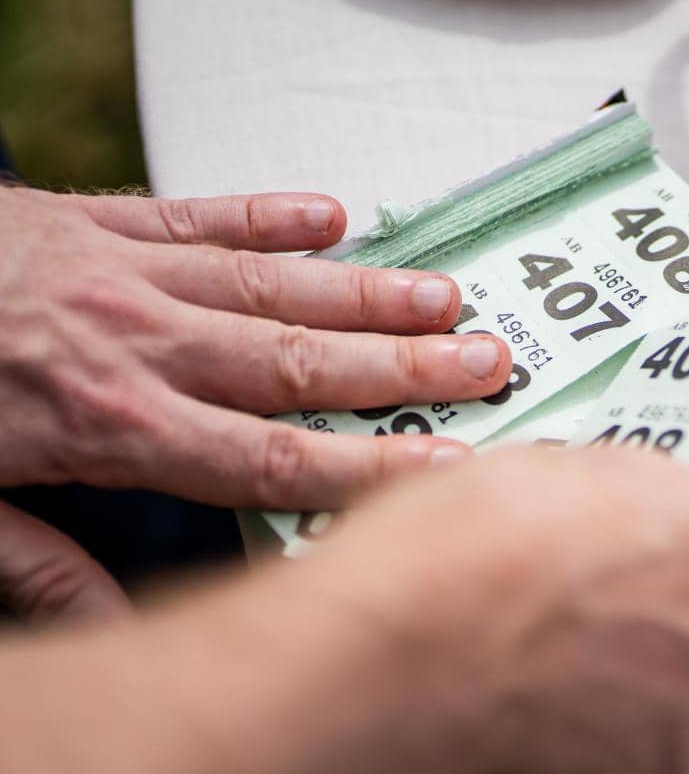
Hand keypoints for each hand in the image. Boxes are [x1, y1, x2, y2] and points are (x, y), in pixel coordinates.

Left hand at [0, 188, 512, 622]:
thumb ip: (41, 564)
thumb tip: (121, 631)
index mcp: (108, 426)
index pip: (271, 457)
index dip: (370, 465)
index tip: (449, 465)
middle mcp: (139, 344)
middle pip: (298, 363)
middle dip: (405, 367)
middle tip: (490, 359)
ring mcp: (121, 271)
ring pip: (270, 285)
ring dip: (366, 292)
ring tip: (446, 294)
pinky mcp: (89, 217)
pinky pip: (196, 211)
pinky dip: (267, 212)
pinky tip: (330, 213)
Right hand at [257, 447, 688, 773]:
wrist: (387, 662)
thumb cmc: (466, 555)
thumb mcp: (571, 462)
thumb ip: (650, 486)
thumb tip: (659, 496)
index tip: (661, 526)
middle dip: (684, 588)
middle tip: (603, 575)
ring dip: (657, 650)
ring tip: (570, 628)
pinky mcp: (661, 768)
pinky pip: (661, 722)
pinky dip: (627, 705)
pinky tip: (563, 674)